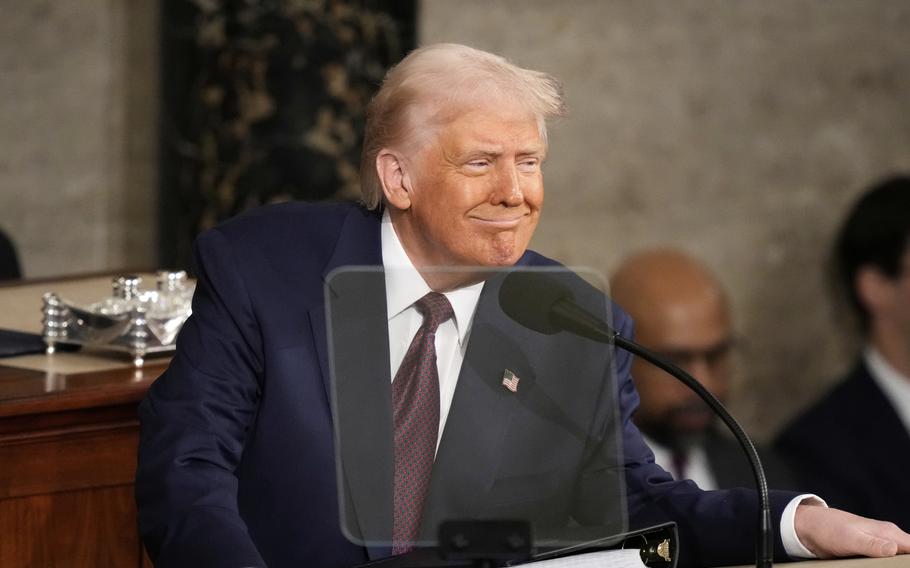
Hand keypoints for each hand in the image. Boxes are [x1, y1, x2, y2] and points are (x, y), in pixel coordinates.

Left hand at [795, 502, 909, 557]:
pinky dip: (887, 565)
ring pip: (898, 558)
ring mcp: (880, 544)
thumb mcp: (851, 539)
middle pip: (908, 555)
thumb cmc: (828, 529)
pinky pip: (886, 560)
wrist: (809, 526)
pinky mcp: (871, 551)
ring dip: (897, 564)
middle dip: (904, 564)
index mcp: (888, 532)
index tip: (904, 567)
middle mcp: (888, 537)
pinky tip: (881, 567)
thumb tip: (894, 549)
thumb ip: (874, 545)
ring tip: (880, 567)